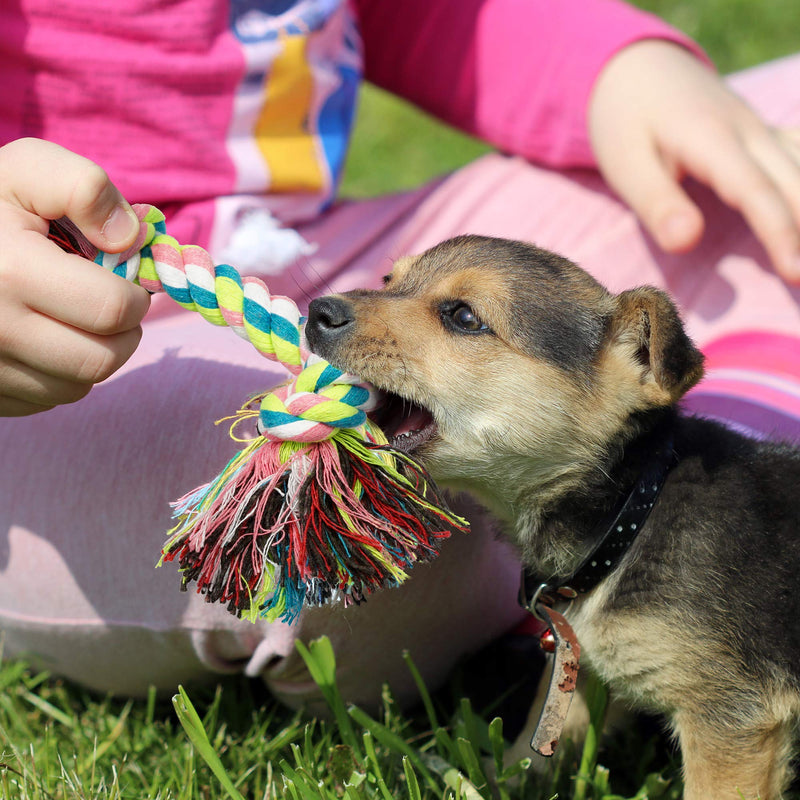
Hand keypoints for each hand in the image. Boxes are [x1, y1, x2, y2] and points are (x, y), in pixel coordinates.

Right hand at [0, 138, 149, 415]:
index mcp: (9, 273)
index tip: (123, 281)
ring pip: (76, 388)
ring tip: (74, 318)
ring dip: (92, 356)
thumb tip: (130, 239)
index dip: (134, 295)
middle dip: (123, 333)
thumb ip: (85, 189)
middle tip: (112, 306)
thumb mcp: (27, 171)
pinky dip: (57, 375)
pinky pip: (43, 401)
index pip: (112, 310)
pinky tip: (43, 338)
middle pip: (100, 361)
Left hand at [589, 40, 799, 281]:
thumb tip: (687, 240)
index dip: (779, 232)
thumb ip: (656, 203)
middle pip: (794, 180)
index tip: (794, 272)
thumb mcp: (625, 163)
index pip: (756, 191)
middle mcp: (749, 130)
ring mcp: (761, 129)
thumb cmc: (624, 121)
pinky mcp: (763, 134)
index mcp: (712, 139)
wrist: (635, 70)